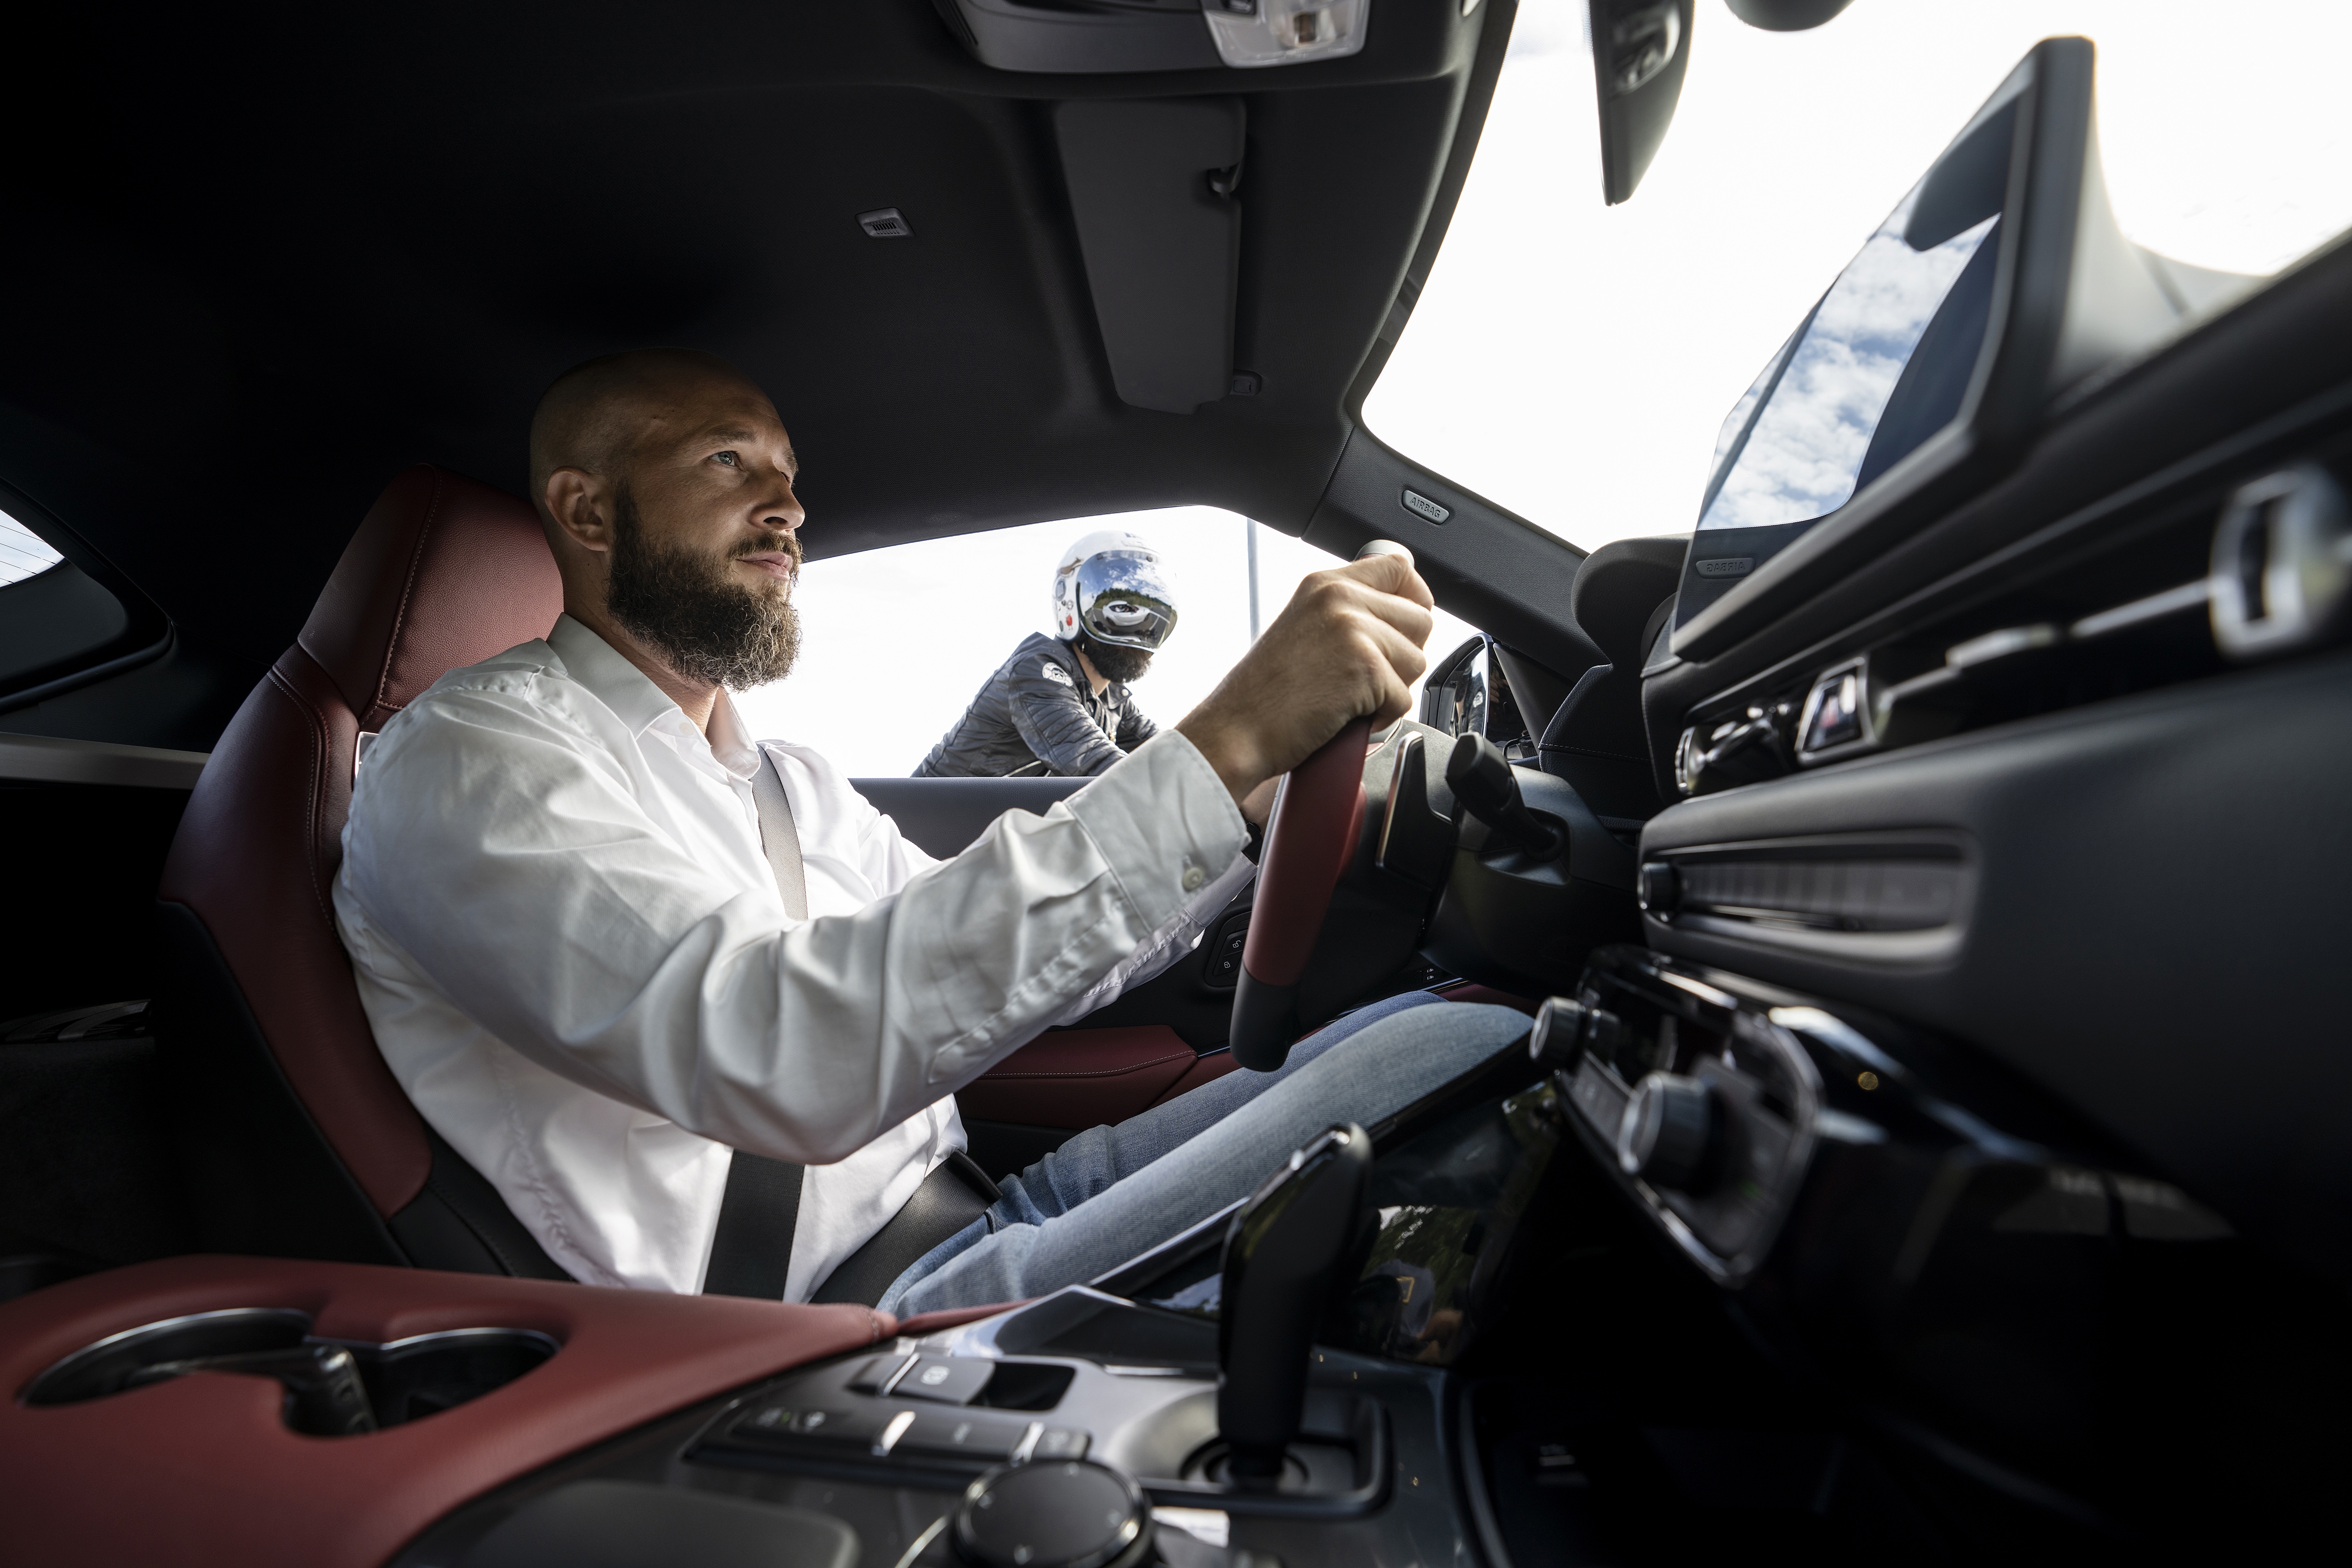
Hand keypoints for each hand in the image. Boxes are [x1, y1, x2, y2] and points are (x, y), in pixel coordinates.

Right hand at [1177, 550, 1435, 806]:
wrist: (1237, 731)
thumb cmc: (1264, 694)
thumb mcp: (1303, 627)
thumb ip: (1347, 612)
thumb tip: (1400, 612)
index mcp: (1325, 583)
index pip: (1399, 567)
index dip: (1412, 600)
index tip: (1400, 628)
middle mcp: (1340, 597)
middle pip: (1420, 618)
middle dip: (1403, 655)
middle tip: (1364, 676)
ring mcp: (1353, 629)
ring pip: (1417, 659)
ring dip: (1392, 688)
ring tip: (1350, 697)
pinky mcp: (1364, 667)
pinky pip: (1404, 698)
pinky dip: (1381, 718)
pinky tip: (1346, 717)